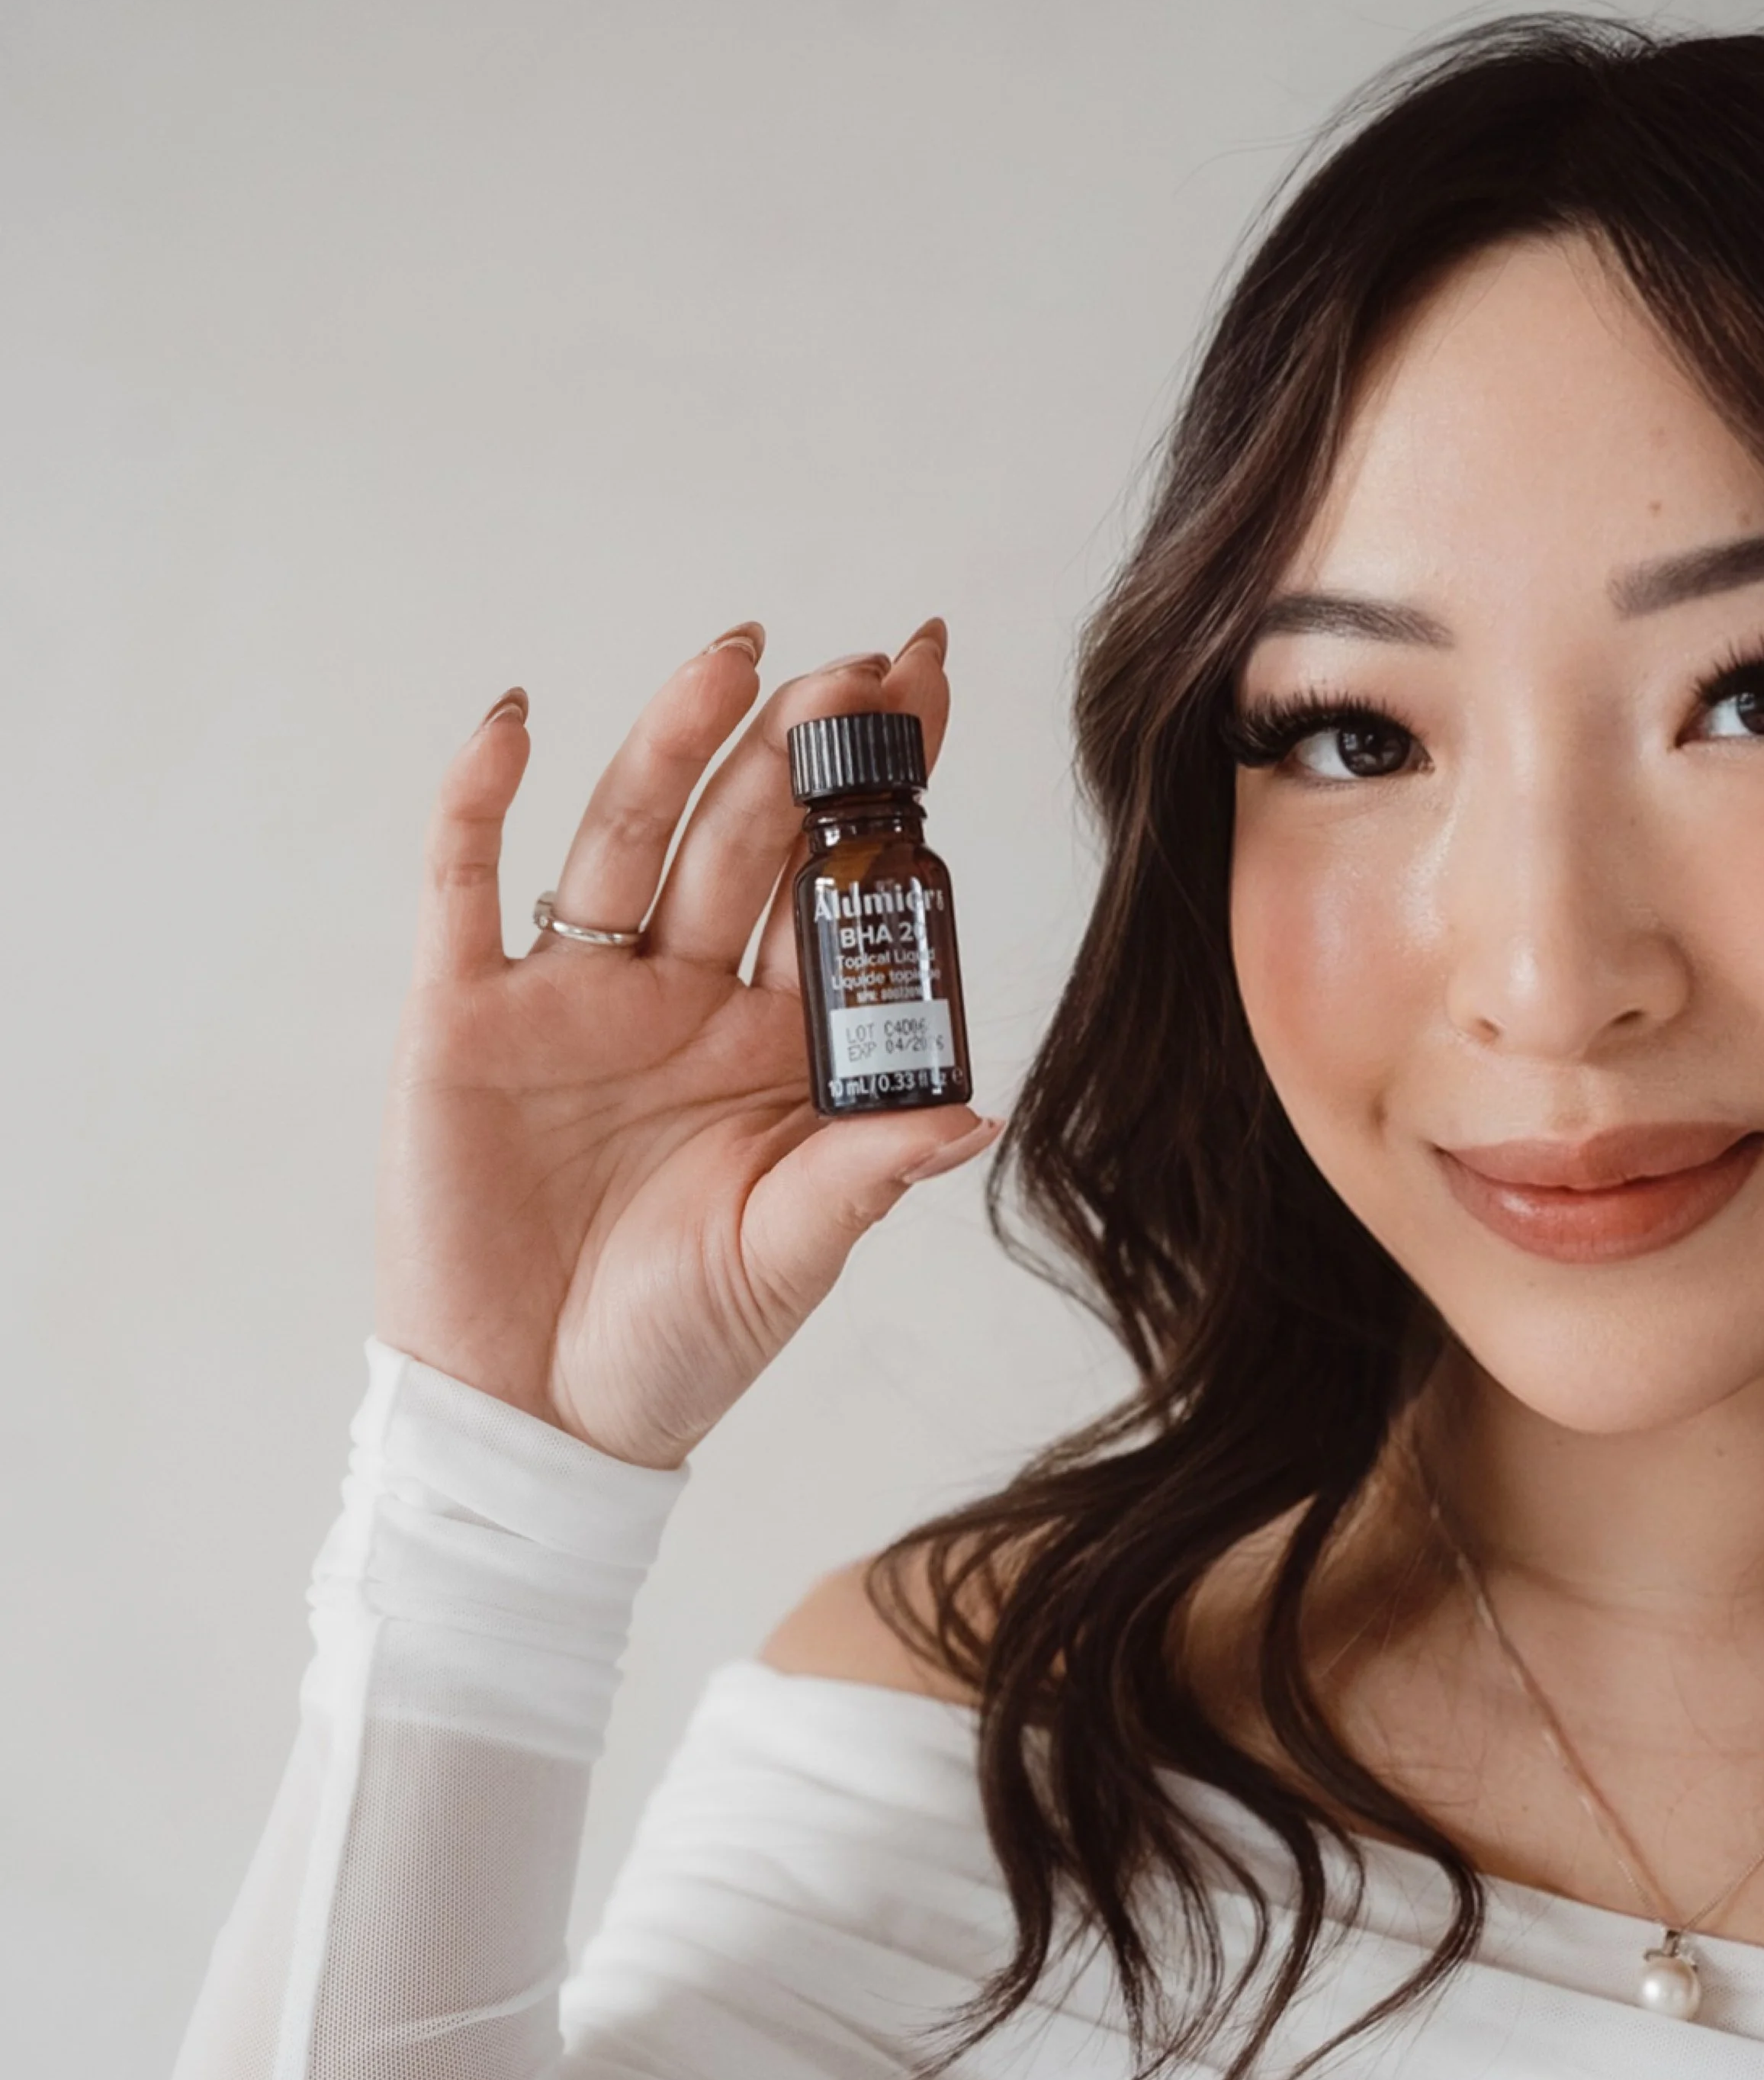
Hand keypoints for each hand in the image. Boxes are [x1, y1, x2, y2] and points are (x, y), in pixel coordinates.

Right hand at [372, 621, 998, 1466]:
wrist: (540, 1418)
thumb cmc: (677, 1344)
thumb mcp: (793, 1253)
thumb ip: (870, 1170)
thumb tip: (981, 1110)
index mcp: (774, 1040)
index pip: (839, 885)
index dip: (886, 784)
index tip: (934, 678)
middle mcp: (680, 995)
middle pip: (744, 837)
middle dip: (802, 749)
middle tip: (858, 669)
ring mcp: (574, 996)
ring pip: (627, 836)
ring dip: (676, 743)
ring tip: (737, 661)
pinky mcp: (468, 1017)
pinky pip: (466, 885)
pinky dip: (480, 799)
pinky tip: (515, 723)